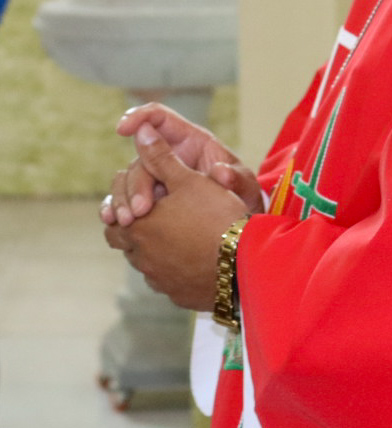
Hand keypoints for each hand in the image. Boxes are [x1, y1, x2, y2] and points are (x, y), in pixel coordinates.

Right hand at [100, 103, 261, 226]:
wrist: (236, 224)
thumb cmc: (241, 194)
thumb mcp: (244, 185)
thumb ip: (236, 178)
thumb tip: (220, 172)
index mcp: (190, 140)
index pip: (159, 116)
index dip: (139, 116)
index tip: (122, 129)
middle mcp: (168, 155)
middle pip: (141, 156)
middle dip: (137, 182)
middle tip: (141, 210)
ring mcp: (155, 177)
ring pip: (127, 178)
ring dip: (123, 198)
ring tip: (127, 222)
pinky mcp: (147, 198)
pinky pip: (123, 199)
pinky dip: (115, 208)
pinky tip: (113, 222)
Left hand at [104, 122, 248, 310]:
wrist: (244, 262)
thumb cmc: (216, 215)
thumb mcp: (189, 179)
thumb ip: (161, 157)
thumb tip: (139, 133)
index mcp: (138, 227)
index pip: (113, 216)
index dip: (124, 202)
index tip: (144, 195)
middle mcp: (141, 257)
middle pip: (122, 241)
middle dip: (133, 226)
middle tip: (154, 212)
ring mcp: (159, 279)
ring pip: (144, 261)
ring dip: (153, 247)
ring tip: (177, 232)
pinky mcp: (178, 294)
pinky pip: (167, 278)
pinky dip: (173, 266)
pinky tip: (193, 255)